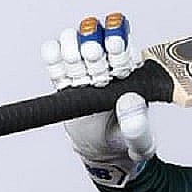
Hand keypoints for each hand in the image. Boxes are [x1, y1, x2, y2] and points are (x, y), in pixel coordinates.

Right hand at [40, 13, 154, 186]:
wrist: (102, 151)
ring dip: (72, 50)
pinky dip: (52, 56)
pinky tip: (57, 62)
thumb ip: (137, 126)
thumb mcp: (139, 142)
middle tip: (96, 66)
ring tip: (78, 69)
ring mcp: (85, 71)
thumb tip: (130, 100)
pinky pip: (54, 59)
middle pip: (96, 40)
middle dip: (93, 48)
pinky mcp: (64, 80)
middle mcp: (108, 66)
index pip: (124, 48)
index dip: (117, 43)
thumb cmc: (126, 144)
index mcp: (132, 75)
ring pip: (73, 43)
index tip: (114, 46)